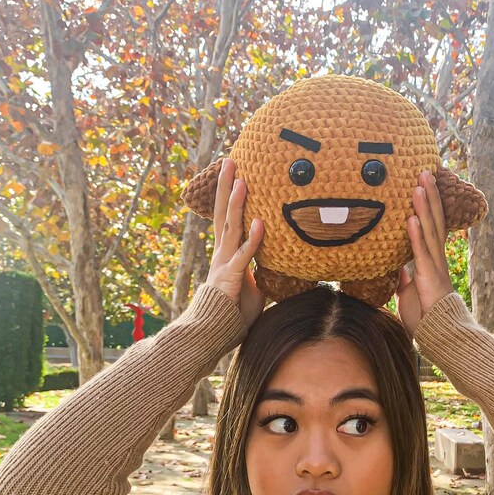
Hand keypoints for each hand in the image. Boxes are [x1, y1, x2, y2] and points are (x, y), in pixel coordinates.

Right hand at [206, 157, 265, 329]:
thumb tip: (278, 264)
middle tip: (229, 160)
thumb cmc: (234, 314)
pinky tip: (260, 223)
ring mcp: (225, 264)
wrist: (215, 335)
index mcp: (227, 253)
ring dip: (236, 202)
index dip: (230, 195)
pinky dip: (253, 239)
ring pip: (231, 227)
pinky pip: (244, 255)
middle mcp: (223, 253)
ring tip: (241, 178)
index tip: (234, 172)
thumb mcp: (253, 286)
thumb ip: (261, 271)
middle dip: (226, 186)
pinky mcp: (231, 278)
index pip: (228, 217)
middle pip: (223, 213)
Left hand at [394, 169, 454, 338]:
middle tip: (424, 169)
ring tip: (420, 183)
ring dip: (424, 206)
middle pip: (433, 219)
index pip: (429, 225)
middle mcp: (434, 257)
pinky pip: (421, 252)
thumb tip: (395, 267)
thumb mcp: (406, 293)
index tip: (423, 183)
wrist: (437, 335)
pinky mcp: (429, 277)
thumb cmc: (424, 316)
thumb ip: (402, 278)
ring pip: (430, 229)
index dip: (427, 204)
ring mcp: (434, 266)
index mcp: (429, 259)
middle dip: (429, 194)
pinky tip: (412, 218)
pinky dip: (416, 235)